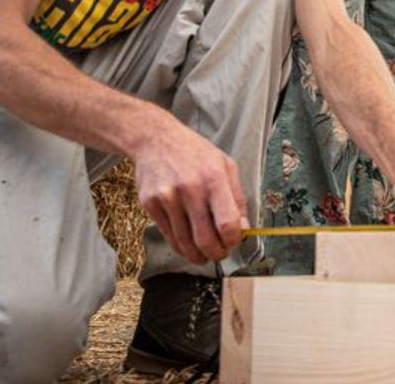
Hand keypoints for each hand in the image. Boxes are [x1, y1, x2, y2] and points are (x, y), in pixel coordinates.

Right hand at [132, 114, 248, 264]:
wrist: (156, 139)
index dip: (233, 241)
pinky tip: (187, 244)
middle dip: (217, 254)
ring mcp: (167, 197)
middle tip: (220, 253)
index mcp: (214, 178)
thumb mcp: (225, 165)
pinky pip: (169, 236)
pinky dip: (180, 246)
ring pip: (185, 244)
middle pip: (206, 240)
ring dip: (198, 256)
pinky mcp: (150, 204)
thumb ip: (237, 198)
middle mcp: (190, 188)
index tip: (233, 242)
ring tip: (204, 254)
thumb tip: (244, 229)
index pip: (227, 224)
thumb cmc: (195, 152)